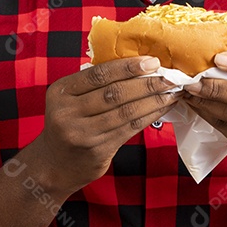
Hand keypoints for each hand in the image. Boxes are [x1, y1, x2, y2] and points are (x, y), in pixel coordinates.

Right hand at [33, 56, 177, 195]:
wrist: (54, 165)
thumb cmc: (69, 124)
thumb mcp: (70, 99)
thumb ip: (93, 84)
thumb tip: (137, 65)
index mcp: (61, 92)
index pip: (99, 74)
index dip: (128, 67)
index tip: (152, 61)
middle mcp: (68, 112)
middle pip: (114, 93)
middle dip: (146, 83)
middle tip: (169, 77)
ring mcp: (82, 133)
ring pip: (125, 112)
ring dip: (153, 101)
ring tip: (171, 92)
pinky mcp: (98, 150)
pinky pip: (129, 129)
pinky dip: (149, 116)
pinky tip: (162, 109)